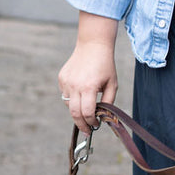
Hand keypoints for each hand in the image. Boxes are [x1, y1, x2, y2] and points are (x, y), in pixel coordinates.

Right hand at [58, 13, 117, 132]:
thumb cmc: (105, 65)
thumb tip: (102, 117)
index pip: (87, 113)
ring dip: (77, 110)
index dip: (91, 123)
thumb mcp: (112, 84)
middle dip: (81, 124)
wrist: (93, 45)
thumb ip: (108, 102)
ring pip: (69, 105)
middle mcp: (75, 86)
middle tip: (87, 130)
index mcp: (89, 87)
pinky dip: (72, 98)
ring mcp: (66, 82)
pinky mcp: (61, 78)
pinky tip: (80, 91)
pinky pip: (65, 95)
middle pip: (74, 113)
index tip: (95, 126)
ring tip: (86, 106)